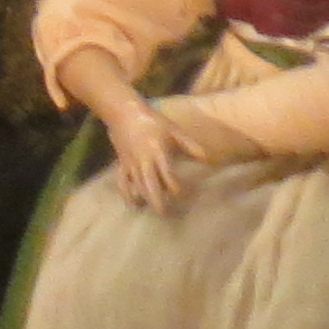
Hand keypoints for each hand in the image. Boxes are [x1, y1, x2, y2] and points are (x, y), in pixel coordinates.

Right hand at [96, 94, 183, 209]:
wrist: (123, 112)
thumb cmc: (152, 121)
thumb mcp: (173, 130)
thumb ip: (189, 145)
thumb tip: (206, 158)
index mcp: (157, 151)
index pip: (167, 175)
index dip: (176, 187)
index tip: (185, 193)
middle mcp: (143, 160)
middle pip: (150, 185)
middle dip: (158, 201)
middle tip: (167, 215)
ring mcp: (131, 163)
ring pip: (137, 186)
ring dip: (145, 200)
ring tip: (154, 211)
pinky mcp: (122, 164)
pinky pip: (122, 181)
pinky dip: (126, 193)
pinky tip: (133, 203)